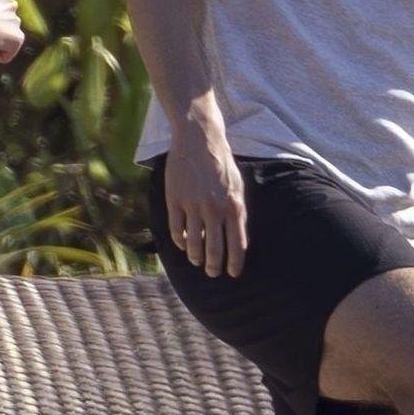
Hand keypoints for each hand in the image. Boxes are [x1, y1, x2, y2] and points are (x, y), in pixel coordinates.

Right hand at [165, 115, 246, 277]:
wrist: (200, 141)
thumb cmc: (221, 165)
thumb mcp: (238, 188)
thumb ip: (237, 213)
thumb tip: (238, 240)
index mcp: (234, 207)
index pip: (237, 245)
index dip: (235, 264)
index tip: (232, 273)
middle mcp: (214, 210)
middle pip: (215, 250)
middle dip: (214, 267)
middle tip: (213, 273)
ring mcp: (193, 206)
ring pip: (194, 245)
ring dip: (196, 257)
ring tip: (197, 261)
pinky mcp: (175, 200)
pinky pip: (177, 231)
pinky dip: (180, 242)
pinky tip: (183, 243)